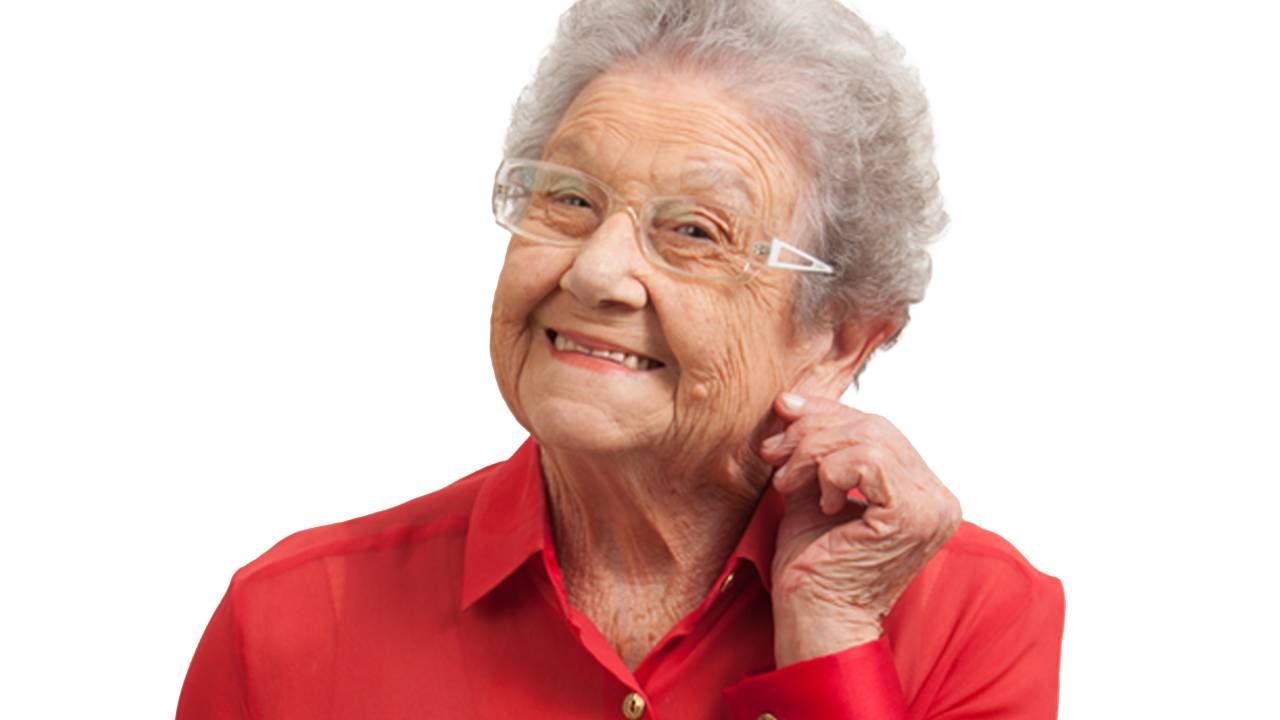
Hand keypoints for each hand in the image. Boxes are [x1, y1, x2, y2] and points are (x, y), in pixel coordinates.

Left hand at [759, 392, 961, 665]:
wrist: (813, 618)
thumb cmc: (812, 568)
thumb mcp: (812, 491)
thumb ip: (814, 448)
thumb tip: (791, 399)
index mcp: (921, 492)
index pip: (878, 430)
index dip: (828, 415)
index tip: (783, 414)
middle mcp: (937, 499)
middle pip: (875, 428)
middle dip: (815, 431)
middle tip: (775, 453)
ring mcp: (931, 507)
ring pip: (869, 438)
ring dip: (814, 452)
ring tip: (789, 482)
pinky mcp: (912, 515)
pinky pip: (868, 461)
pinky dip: (832, 472)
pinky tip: (822, 502)